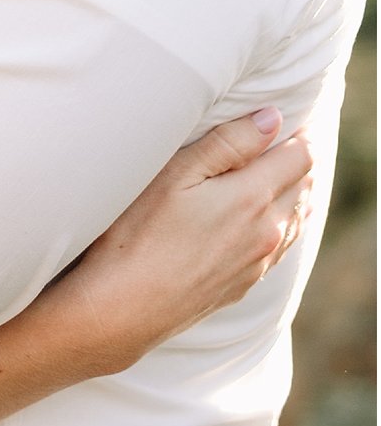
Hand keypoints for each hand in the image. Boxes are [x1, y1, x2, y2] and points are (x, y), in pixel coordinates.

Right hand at [44, 107, 315, 375]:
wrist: (123, 308)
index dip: (296, 133)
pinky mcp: (242, 283)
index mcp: (252, 198)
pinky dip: (281, 222)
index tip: (285, 117)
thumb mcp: (174, 174)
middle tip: (281, 137)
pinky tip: (263, 218)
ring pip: (295, 218)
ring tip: (278, 171)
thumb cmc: (136, 234)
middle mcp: (267, 231)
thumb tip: (272, 119)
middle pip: (302, 186)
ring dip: (292, 192)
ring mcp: (258, 262)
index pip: (298, 157)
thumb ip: (227, 144)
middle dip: (297, 159)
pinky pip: (279, 246)